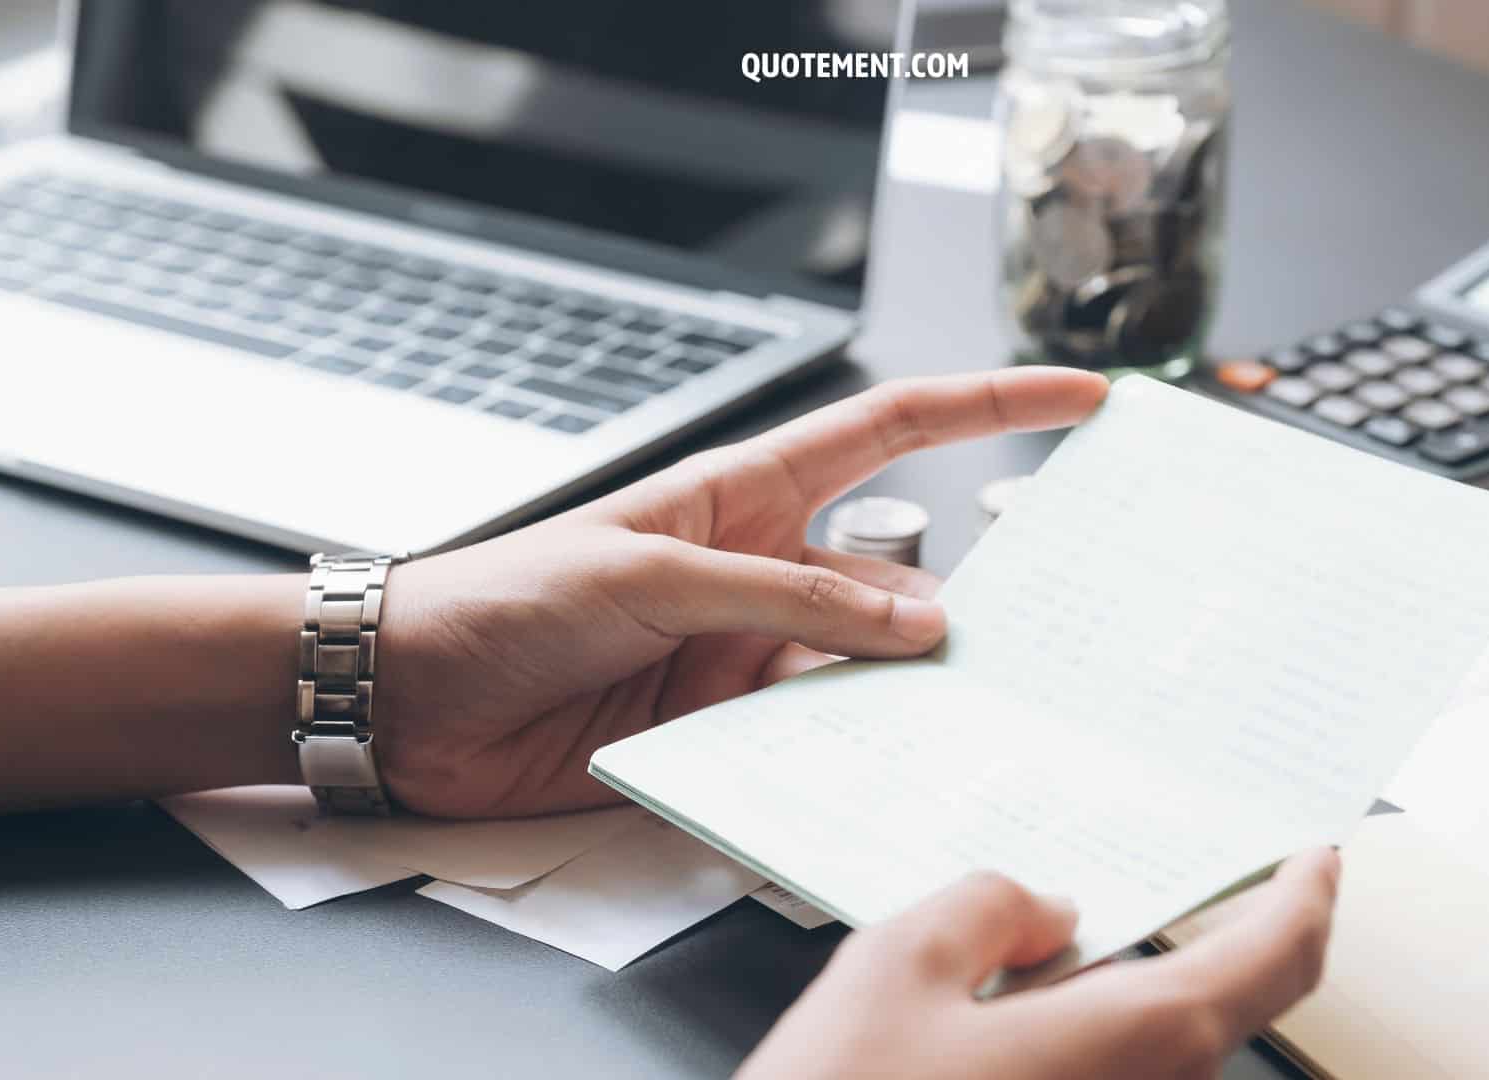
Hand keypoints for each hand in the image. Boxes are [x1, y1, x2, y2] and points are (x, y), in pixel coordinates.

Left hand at [376, 368, 1109, 817]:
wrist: (408, 702)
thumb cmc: (504, 600)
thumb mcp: (650, 576)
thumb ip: (786, 597)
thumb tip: (917, 623)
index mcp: (747, 496)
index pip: (892, 432)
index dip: (990, 407)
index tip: (1080, 398)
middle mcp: (764, 573)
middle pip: (902, 575)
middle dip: (975, 595)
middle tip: (1051, 630)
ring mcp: (747, 656)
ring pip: (870, 672)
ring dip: (911, 695)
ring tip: (976, 717)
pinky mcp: (724, 733)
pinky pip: (815, 742)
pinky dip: (852, 756)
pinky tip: (884, 771)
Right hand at [739, 849, 1340, 1079]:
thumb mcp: (895, 966)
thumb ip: (988, 908)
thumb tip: (1041, 910)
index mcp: (1129, 1042)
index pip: (1271, 962)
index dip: (1306, 900)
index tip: (1317, 858)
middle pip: (1219, 1009)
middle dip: (1213, 935)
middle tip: (1184, 874)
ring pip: (1156, 1049)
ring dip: (1135, 989)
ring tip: (1061, 934)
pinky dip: (1088, 1034)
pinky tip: (1013, 1008)